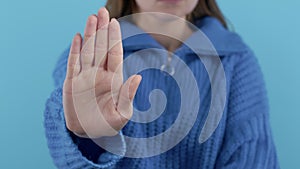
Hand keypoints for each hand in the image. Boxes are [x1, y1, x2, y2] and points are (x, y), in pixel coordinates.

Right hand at [62, 8, 141, 137]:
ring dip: (89, 35)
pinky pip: (73, 63)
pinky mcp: (72, 82)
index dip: (114, 38)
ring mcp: (85, 77)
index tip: (114, 23)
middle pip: (101, 47)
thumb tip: (138, 77)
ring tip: (91, 18)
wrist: (88, 133)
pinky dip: (75, 50)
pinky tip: (78, 36)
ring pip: (88, 51)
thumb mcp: (121, 114)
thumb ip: (128, 95)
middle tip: (102, 11)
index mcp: (113, 79)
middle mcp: (99, 74)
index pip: (114, 54)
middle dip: (102, 30)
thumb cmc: (107, 125)